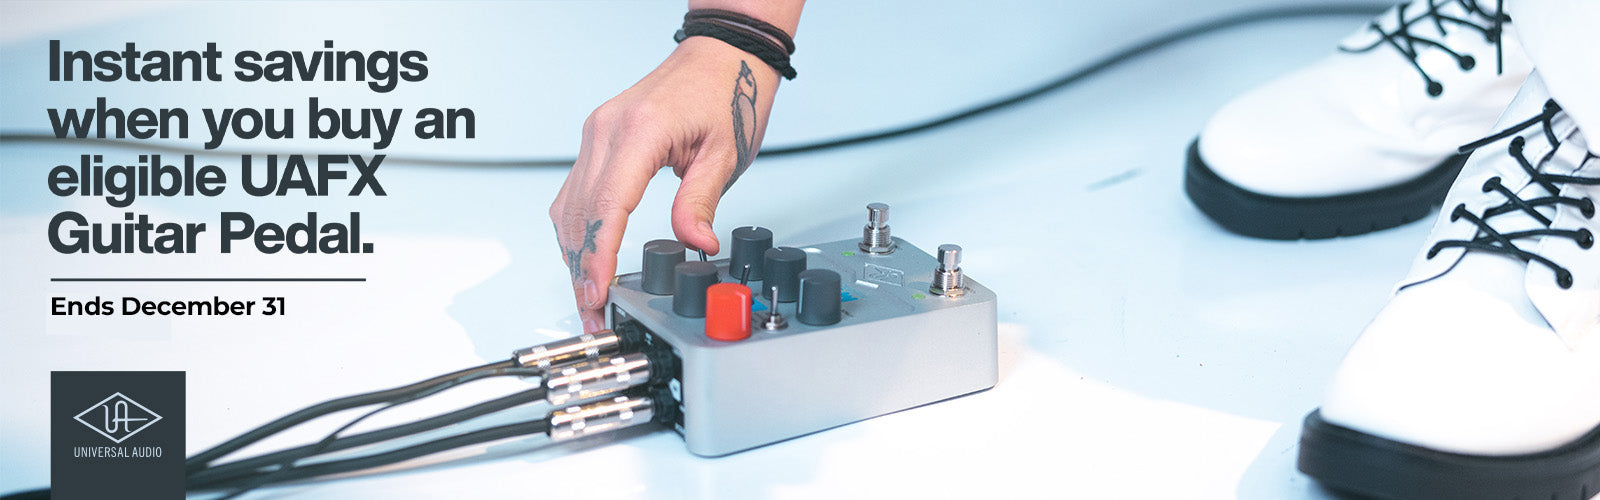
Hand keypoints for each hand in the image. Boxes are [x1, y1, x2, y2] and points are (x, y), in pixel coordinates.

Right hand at [550, 36, 781, 332]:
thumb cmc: (726, 93)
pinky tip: (587, 257)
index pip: (606, 207)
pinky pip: (576, 191)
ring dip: (575, 253)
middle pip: (580, 214)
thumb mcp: (725, 154)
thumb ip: (701, 202)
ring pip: (570, 206)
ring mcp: (597, 134)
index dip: (598, 256)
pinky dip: (578, 228)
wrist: (720, 56)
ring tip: (590, 294)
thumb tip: (695, 244)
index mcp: (638, 133)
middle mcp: (606, 132)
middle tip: (594, 310)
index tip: (596, 292)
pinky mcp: (598, 140)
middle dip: (583, 268)